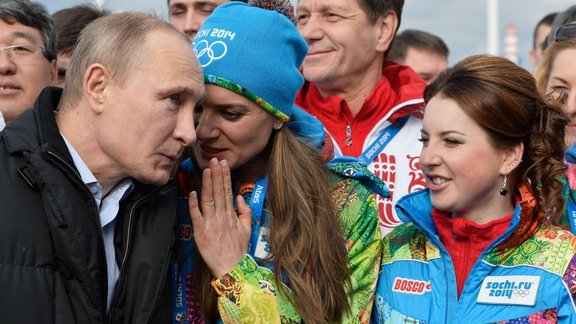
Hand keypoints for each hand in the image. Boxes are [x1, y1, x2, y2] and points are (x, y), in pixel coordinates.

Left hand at [189, 158, 251, 277]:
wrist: (232, 268)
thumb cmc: (238, 250)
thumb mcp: (247, 229)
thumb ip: (244, 212)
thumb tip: (239, 197)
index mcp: (232, 215)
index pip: (227, 191)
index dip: (225, 177)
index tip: (223, 164)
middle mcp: (222, 217)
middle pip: (218, 192)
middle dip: (216, 174)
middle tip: (215, 159)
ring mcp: (211, 224)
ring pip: (208, 199)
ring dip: (207, 184)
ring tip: (206, 169)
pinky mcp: (200, 233)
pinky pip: (196, 215)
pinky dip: (193, 204)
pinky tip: (192, 192)